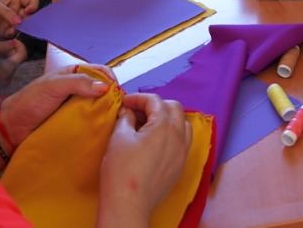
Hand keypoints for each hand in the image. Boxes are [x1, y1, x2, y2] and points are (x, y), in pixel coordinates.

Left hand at [0, 0, 39, 39]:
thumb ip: (7, 12)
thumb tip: (19, 21)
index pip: (31, 1)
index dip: (33, 6)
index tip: (29, 11)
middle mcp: (15, 10)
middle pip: (30, 15)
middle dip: (27, 18)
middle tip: (19, 21)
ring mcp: (11, 21)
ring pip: (24, 25)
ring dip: (20, 27)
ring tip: (11, 28)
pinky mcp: (6, 31)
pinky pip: (15, 33)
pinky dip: (13, 33)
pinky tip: (7, 32)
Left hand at [0, 67, 113, 147]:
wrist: (12, 128)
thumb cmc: (30, 102)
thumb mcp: (54, 86)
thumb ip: (78, 83)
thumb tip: (105, 87)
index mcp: (73, 74)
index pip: (100, 71)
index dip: (111, 79)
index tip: (118, 93)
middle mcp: (77, 88)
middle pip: (102, 89)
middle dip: (112, 97)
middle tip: (119, 110)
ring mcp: (75, 106)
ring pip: (98, 106)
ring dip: (106, 112)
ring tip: (113, 121)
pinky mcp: (73, 122)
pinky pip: (90, 121)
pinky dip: (97, 124)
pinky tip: (103, 130)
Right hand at [99, 93, 190, 224]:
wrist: (129, 204)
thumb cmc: (122, 171)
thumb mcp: (119, 138)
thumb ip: (125, 119)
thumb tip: (128, 111)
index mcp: (164, 126)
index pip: (155, 101)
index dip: (138, 98)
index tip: (125, 103)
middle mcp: (179, 136)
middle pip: (174, 108)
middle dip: (156, 105)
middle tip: (137, 111)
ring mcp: (182, 152)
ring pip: (183, 124)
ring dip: (168, 118)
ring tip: (149, 124)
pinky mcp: (180, 166)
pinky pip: (183, 142)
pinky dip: (173, 134)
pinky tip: (157, 141)